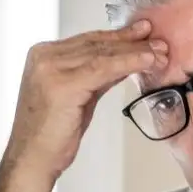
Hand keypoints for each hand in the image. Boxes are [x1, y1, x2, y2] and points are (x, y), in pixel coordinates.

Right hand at [4, 19, 166, 178]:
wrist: (33, 159)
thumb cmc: (52, 133)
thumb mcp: (79, 95)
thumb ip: (97, 75)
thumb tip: (126, 59)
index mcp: (43, 55)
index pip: (89, 39)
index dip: (119, 35)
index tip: (143, 32)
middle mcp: (44, 57)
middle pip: (97, 43)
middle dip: (131, 41)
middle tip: (159, 40)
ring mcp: (51, 68)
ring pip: (103, 53)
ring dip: (135, 51)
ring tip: (160, 52)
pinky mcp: (63, 85)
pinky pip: (104, 68)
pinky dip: (129, 62)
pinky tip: (147, 61)